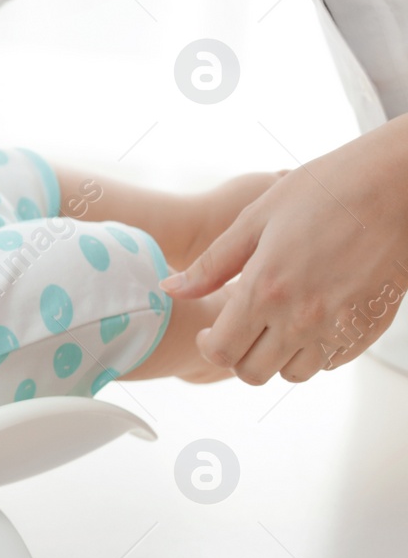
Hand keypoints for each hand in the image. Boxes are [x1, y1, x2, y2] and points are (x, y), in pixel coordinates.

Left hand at [163, 118, 407, 382]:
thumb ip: (211, 264)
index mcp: (266, 289)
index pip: (222, 352)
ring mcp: (339, 327)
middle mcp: (302, 317)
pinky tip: (311, 317)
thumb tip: (172, 290)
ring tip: (277, 322)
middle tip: (242, 327)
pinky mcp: (369, 328)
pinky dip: (315, 350)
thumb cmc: (328, 191)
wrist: (397, 185)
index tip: (212, 330)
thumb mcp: (256, 218)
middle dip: (239, 354)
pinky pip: (331, 361)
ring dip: (278, 356)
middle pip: (253, 372)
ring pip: (293, 373)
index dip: (209, 345)